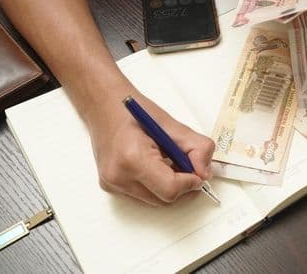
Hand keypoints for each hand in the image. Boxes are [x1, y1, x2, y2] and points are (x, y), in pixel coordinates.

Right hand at [85, 90, 214, 205]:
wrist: (101, 105)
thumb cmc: (132, 111)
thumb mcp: (171, 124)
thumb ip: (196, 147)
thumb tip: (205, 172)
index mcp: (133, 158)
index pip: (170, 189)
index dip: (190, 182)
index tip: (198, 172)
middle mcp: (119, 176)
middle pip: (165, 199)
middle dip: (182, 185)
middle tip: (187, 165)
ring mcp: (112, 184)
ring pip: (155, 201)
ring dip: (170, 186)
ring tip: (169, 162)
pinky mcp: (110, 187)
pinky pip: (143, 196)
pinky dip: (156, 185)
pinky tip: (155, 166)